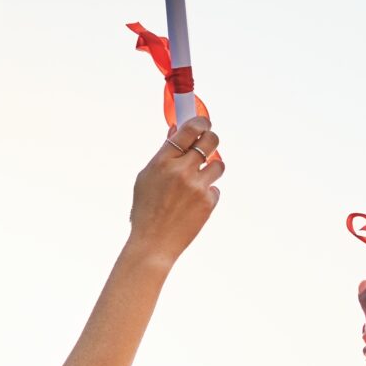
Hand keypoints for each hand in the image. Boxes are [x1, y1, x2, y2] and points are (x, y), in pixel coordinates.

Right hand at [127, 115, 224, 266]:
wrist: (153, 242)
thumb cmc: (146, 209)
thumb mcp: (146, 177)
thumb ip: (163, 154)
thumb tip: (175, 129)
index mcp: (163, 161)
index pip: (189, 129)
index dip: (200, 122)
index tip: (204, 122)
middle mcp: (181, 171)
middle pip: (211, 140)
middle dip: (211, 138)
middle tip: (208, 142)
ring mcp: (197, 186)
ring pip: (218, 164)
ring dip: (211, 168)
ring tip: (198, 179)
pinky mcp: (208, 202)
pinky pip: (215, 188)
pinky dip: (207, 193)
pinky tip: (192, 203)